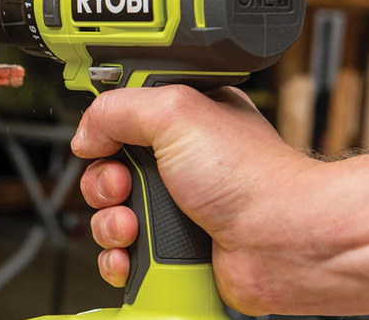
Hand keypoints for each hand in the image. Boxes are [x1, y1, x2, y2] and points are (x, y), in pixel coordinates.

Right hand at [72, 85, 318, 314]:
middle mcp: (178, 163)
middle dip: (103, 184)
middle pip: (108, 170)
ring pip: (111, 215)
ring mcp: (176, 207)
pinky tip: (132, 254)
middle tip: (122, 188)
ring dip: (109, 224)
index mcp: (183, 121)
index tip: (103, 144)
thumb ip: (118, 110)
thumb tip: (86, 135)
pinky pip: (125, 254)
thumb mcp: (175, 112)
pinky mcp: (174, 247)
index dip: (105, 132)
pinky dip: (119, 258)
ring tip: (131, 226)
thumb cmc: (250, 177)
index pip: (121, 118)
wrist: (282, 243)